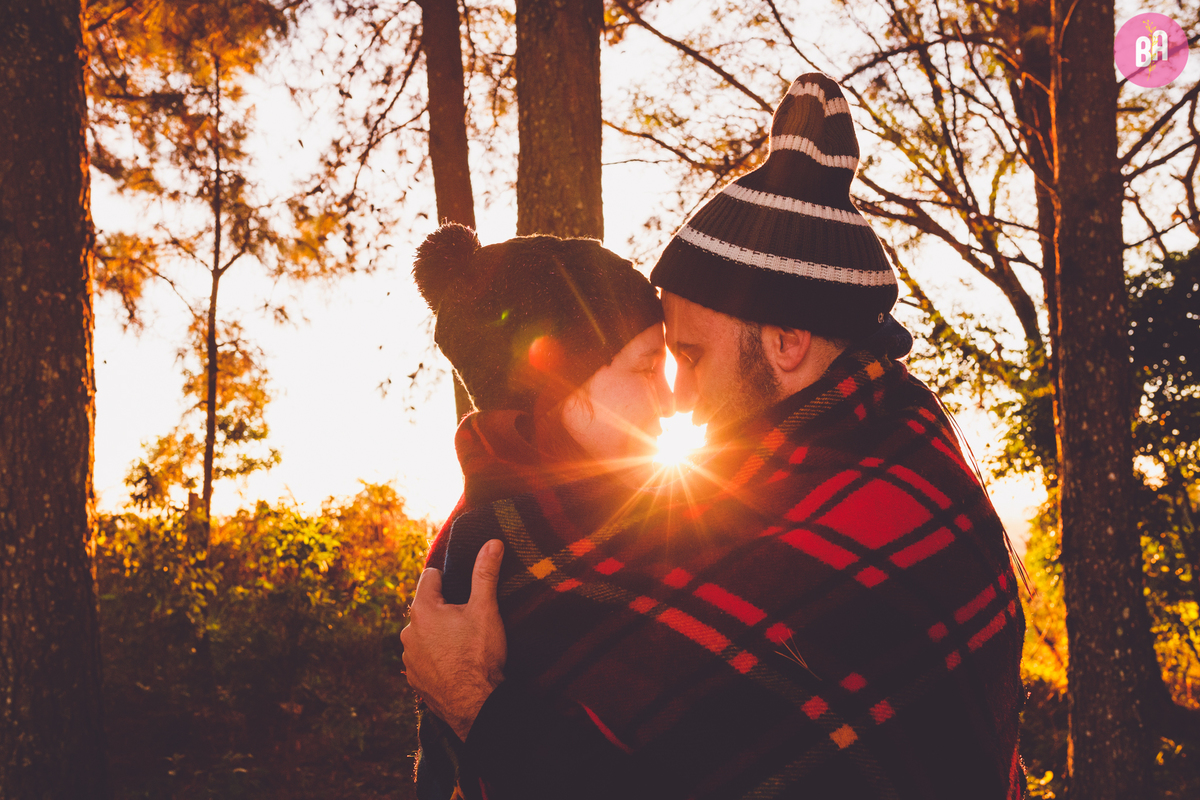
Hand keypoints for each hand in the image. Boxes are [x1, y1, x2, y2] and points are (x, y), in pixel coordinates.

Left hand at [401, 539, 507, 740]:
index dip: (450, 578)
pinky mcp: (415, 679)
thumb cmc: (479, 655)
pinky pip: (425, 658)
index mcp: (422, 610)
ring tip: (465, 644)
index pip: (430, 576)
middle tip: (471, 619)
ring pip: (425, 633)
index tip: (466, 589)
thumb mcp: (485, 609)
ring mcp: (409, 658)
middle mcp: (408, 632)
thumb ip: (485, 573)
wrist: (476, 706)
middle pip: (428, 606)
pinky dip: (438, 657)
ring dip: (440, 634)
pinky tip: (457, 663)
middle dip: (446, 608)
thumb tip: (492, 542)